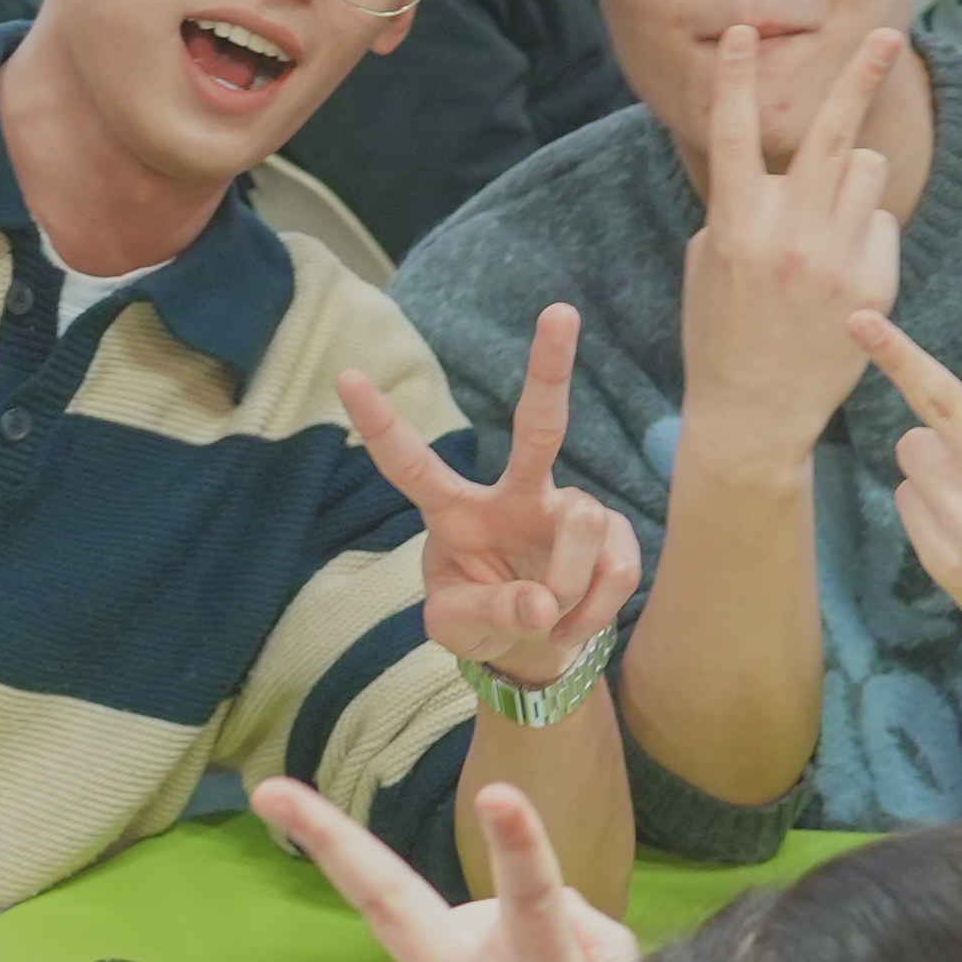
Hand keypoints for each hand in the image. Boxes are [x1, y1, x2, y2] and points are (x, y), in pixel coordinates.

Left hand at [344, 304, 645, 685]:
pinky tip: (575, 621)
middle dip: (550, 369)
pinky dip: (595, 609)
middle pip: (537, 427)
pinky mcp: (614, 535)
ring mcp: (568, 510)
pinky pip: (615, 566)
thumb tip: (540, 602)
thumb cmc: (481, 622)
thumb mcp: (457, 629)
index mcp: (456, 512)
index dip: (381, 425)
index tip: (346, 377)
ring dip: (567, 584)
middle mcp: (515, 495)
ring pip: (581, 521)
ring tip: (549, 618)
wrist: (535, 651)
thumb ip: (487, 615)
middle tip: (559, 311)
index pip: (412, 465)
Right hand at [675, 23, 903, 461]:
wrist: (754, 412)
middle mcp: (788, 234)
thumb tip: (782, 166)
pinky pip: (882, 222)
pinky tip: (842, 273)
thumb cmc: (722, 330)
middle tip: (889, 36)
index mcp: (735, 223)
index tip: (741, 32)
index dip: (736, 78)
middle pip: (833, 132)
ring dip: (853, 176)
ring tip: (830, 216)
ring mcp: (835, 259)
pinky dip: (866, 233)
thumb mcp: (709, 260)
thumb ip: (742, 206)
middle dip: (862, 75)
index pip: (733, 133)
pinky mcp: (873, 283)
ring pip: (868, 170)